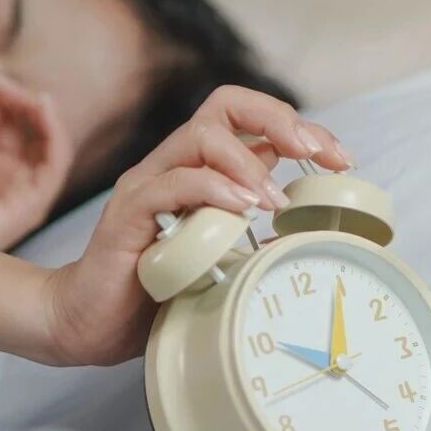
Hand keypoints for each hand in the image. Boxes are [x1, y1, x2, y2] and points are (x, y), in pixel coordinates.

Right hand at [40, 85, 353, 365]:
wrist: (89, 324)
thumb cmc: (153, 293)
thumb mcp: (220, 261)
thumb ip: (252, 237)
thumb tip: (309, 232)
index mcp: (199, 170)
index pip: (250, 120)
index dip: (299, 128)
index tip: (341, 160)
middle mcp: (172, 165)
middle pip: (225, 106)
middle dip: (280, 120)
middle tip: (317, 156)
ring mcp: (148, 184)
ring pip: (200, 136)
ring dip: (249, 163)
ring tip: (275, 202)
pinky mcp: (127, 213)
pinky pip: (172, 183)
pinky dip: (212, 189)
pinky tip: (241, 211)